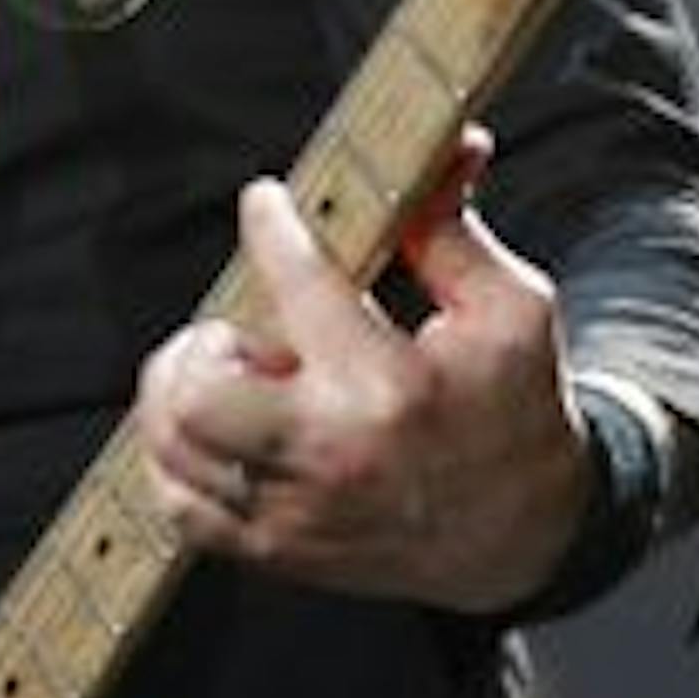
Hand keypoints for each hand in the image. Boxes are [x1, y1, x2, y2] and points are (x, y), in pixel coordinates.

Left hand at [136, 158, 592, 613]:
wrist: (525, 535)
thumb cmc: (515, 410)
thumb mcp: (510, 308)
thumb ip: (452, 229)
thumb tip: (448, 146)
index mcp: (393, 383)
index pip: (298, 284)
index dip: (270, 225)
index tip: (267, 205)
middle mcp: (336, 452)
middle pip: (200, 392)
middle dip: (201, 343)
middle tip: (236, 333)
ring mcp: (300, 510)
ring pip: (176, 448)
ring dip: (179, 396)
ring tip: (228, 377)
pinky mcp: (280, 550)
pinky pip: (181, 509)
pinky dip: (173, 460)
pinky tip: (208, 429)